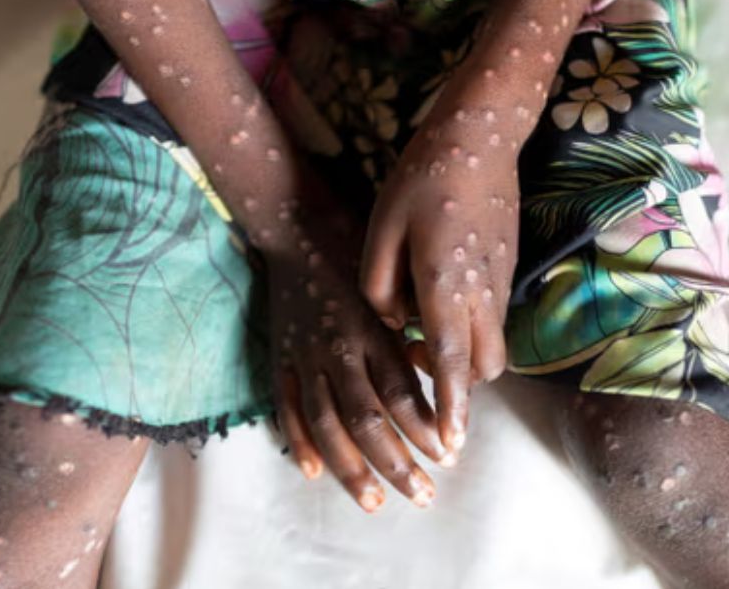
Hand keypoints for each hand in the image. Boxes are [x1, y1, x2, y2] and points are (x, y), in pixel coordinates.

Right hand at [268, 206, 450, 511]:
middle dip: (396, 464)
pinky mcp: (281, 358)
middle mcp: (338, 349)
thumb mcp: (392, 285)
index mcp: (371, 330)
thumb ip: (409, 334)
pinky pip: (287, 408)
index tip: (448, 455)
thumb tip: (437, 379)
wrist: (295, 226)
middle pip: (367, 421)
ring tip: (375, 501)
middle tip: (423, 495)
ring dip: (352, 469)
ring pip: (327, 425)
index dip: (425, 429)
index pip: (401, 393)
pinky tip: (314, 472)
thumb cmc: (356, 251)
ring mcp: (305, 357)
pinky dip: (299, 442)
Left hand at [361, 113, 522, 455]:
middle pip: (484, 367)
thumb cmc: (422, 177)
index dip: (451, 407)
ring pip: (494, 345)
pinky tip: (442, 299)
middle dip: (460, 387)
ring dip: (466, 357)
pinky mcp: (506, 268)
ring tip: (427, 331)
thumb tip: (391, 322)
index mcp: (444, 284)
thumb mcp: (380, 228)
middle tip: (423, 370)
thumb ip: (379, 286)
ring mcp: (500, 280)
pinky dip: (473, 329)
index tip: (450, 442)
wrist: (479, 136)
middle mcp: (481, 291)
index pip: (453, 362)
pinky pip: (494, 318)